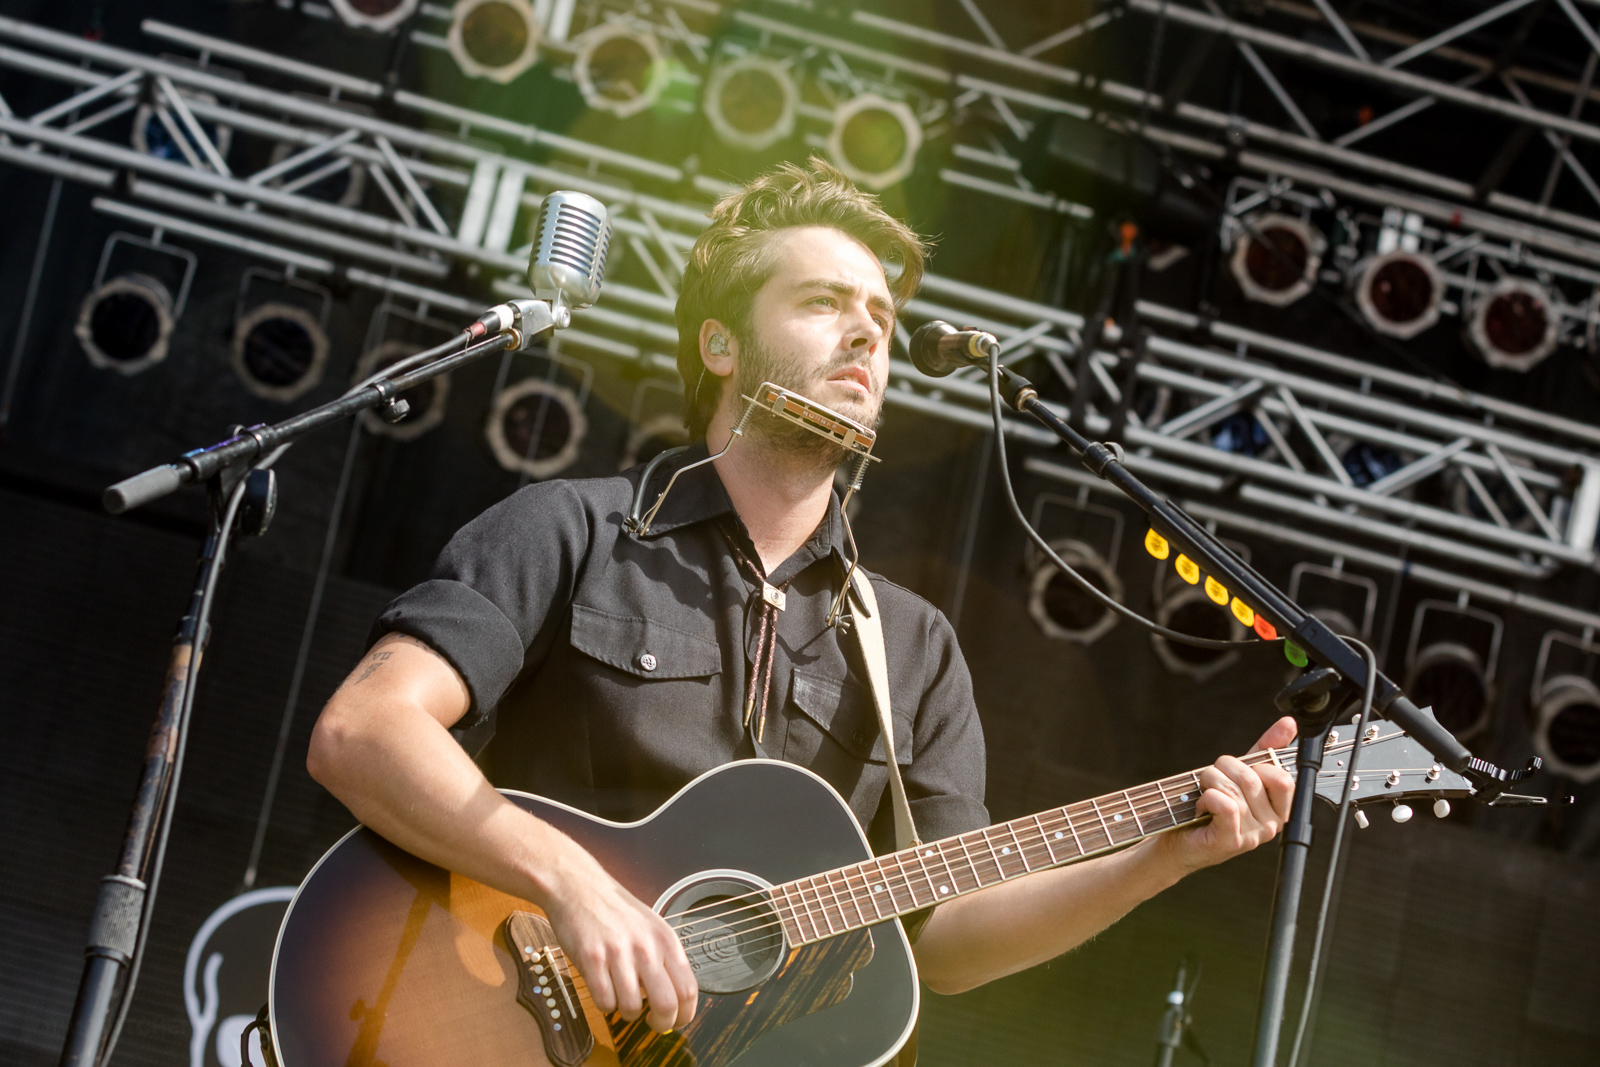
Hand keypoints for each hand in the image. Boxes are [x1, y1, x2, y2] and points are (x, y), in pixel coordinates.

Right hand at [538, 847, 698, 1033]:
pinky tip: (603, 987)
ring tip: (621, 996)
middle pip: (666, 1005)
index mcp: (666, 941)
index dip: (684, 1015)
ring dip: (626, 1012)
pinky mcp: (592, 959)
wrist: (580, 888)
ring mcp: (619, 953)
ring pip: (631, 1008)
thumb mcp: (652, 928)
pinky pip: (604, 1002)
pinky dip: (604, 1004)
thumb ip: (665, 961)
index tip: (676, 1021)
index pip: (689, 990)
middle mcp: (646, 947)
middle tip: (652, 1022)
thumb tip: (677, 1001)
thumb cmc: (617, 911)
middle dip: (660, 1024)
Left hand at [1156, 716, 1296, 875]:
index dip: (1255, 765)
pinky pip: (1226, 805)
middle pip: (1252, 778)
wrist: (1179, 840)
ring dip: (1210, 782)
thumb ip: (1264, 750)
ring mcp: (1253, 835)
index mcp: (1279, 809)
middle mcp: (1271, 825)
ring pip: (1234, 789)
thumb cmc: (1210, 806)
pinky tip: (1202, 806)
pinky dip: (1208, 797)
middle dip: (1223, 769)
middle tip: (1211, 780)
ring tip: (1204, 793)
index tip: (1236, 772)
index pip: (1282, 778)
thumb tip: (1288, 723)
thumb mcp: (1238, 774)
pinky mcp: (1231, 841)